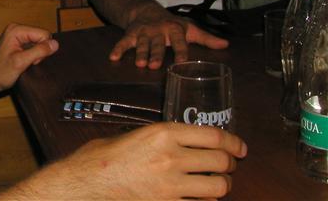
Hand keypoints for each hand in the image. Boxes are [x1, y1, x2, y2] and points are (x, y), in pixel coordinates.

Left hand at [0, 23, 58, 92]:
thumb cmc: (0, 72)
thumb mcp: (21, 62)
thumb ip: (39, 51)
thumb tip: (55, 44)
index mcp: (16, 30)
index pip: (44, 34)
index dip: (42, 49)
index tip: (31, 60)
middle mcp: (17, 29)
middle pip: (42, 37)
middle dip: (39, 52)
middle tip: (27, 62)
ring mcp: (18, 36)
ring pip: (39, 43)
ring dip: (36, 55)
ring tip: (24, 63)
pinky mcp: (19, 43)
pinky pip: (34, 46)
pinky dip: (33, 56)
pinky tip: (24, 62)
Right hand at [0, 122, 246, 199]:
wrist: (87, 183)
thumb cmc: (103, 157)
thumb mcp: (134, 135)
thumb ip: (161, 139)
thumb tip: (184, 143)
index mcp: (163, 133)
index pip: (214, 136)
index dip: (234, 143)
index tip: (240, 148)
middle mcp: (172, 157)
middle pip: (221, 162)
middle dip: (228, 165)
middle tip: (225, 166)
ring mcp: (172, 185)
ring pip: (218, 188)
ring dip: (221, 186)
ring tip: (214, 184)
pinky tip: (197, 197)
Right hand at [111, 4, 228, 68]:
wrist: (146, 10)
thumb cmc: (172, 24)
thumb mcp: (189, 28)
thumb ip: (206, 38)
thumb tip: (226, 45)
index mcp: (174, 29)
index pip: (179, 42)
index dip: (181, 52)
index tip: (183, 63)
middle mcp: (158, 30)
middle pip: (157, 44)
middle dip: (155, 54)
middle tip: (154, 65)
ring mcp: (143, 32)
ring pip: (141, 44)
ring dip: (140, 53)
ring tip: (139, 64)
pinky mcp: (131, 34)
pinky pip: (123, 41)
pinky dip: (118, 49)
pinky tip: (113, 57)